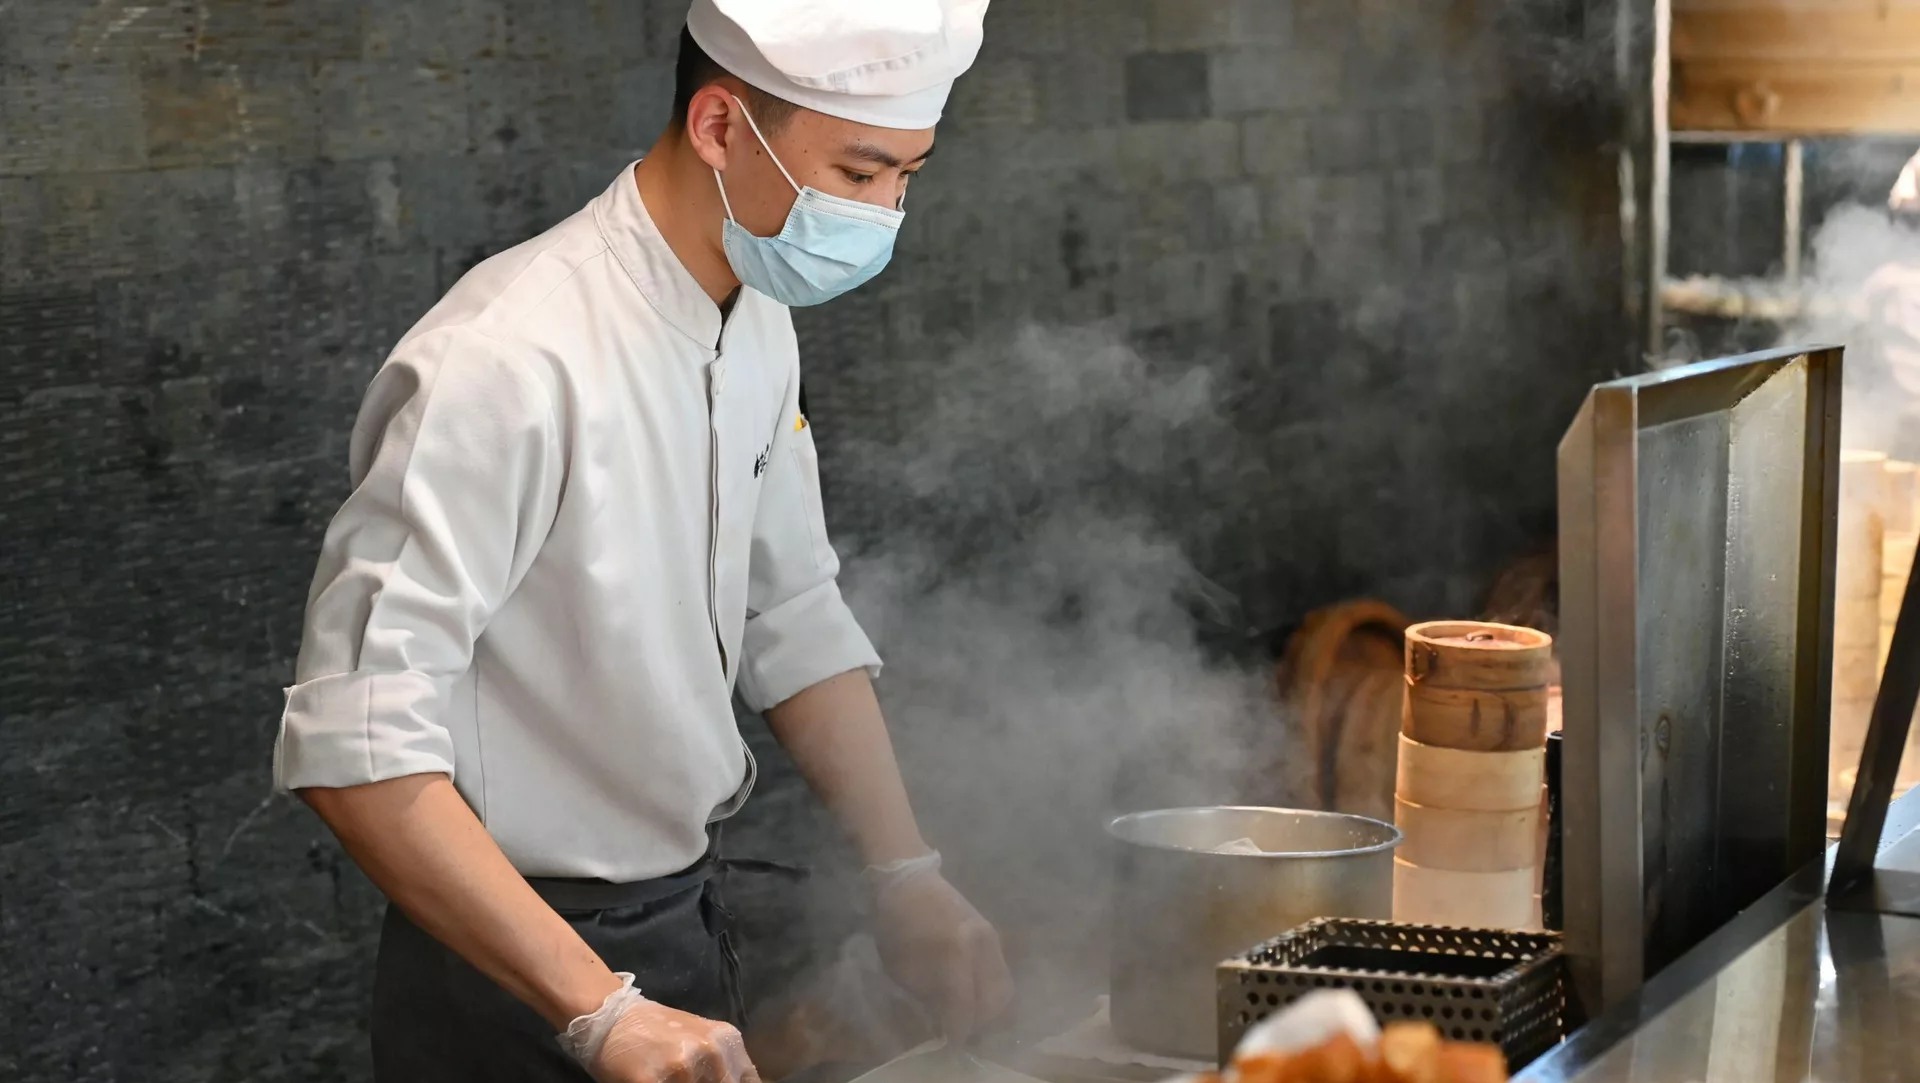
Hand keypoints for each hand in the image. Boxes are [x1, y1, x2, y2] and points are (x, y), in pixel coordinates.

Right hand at [591, 998, 760, 1082]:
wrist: (611, 1015)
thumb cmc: (657, 1029)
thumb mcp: (701, 1038)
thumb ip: (723, 1064)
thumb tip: (734, 1082)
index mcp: (728, 1041)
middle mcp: (711, 1052)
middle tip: (686, 1081)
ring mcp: (683, 1068)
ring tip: (669, 1079)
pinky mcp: (653, 1081)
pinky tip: (656, 1082)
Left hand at [872, 872, 1012, 1039]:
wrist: (908, 880)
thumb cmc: (897, 925)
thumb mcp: (902, 969)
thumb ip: (929, 997)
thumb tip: (946, 1022)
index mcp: (955, 954)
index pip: (966, 1008)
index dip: (959, 1031)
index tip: (950, 1044)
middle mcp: (981, 947)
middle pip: (994, 1002)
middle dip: (978, 1023)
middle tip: (960, 1031)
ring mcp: (992, 939)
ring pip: (1005, 989)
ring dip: (990, 1009)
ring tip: (969, 1016)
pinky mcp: (994, 935)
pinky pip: (1003, 973)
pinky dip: (993, 991)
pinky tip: (975, 996)